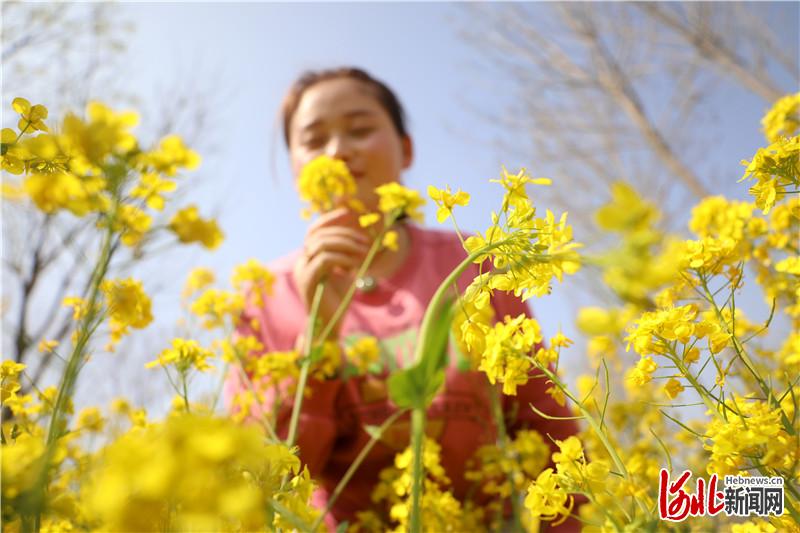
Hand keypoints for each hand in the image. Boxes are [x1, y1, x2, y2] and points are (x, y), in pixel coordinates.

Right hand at [293, 208, 369, 338]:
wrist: (329, 326)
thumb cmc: (339, 299)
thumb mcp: (349, 271)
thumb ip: (353, 255)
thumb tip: (372, 238)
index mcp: (310, 257)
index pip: (314, 230)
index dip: (330, 219)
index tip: (349, 213)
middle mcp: (302, 261)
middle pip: (319, 234)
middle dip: (345, 233)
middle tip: (366, 242)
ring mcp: (302, 270)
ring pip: (321, 244)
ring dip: (346, 244)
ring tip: (364, 253)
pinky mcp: (308, 281)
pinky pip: (324, 260)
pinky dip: (343, 259)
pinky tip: (355, 267)